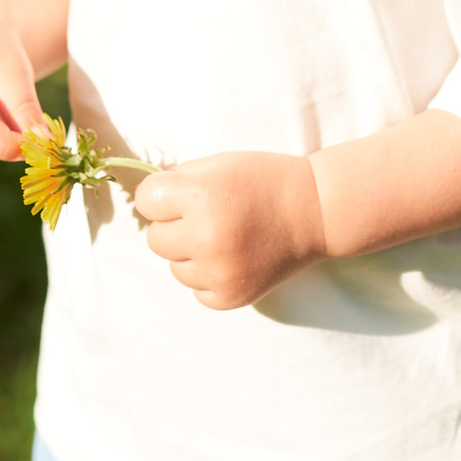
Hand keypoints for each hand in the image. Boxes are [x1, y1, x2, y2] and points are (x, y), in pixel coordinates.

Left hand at [134, 153, 328, 309]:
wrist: (314, 212)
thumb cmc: (263, 181)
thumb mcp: (219, 164)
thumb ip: (179, 180)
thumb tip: (148, 203)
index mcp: (200, 196)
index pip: (146, 201)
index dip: (163, 195)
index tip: (184, 193)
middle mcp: (206, 237)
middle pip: (155, 238)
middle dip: (175, 225)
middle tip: (208, 215)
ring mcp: (218, 272)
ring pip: (174, 266)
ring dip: (191, 253)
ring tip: (225, 237)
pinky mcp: (229, 297)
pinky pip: (195, 289)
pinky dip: (208, 276)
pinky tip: (233, 257)